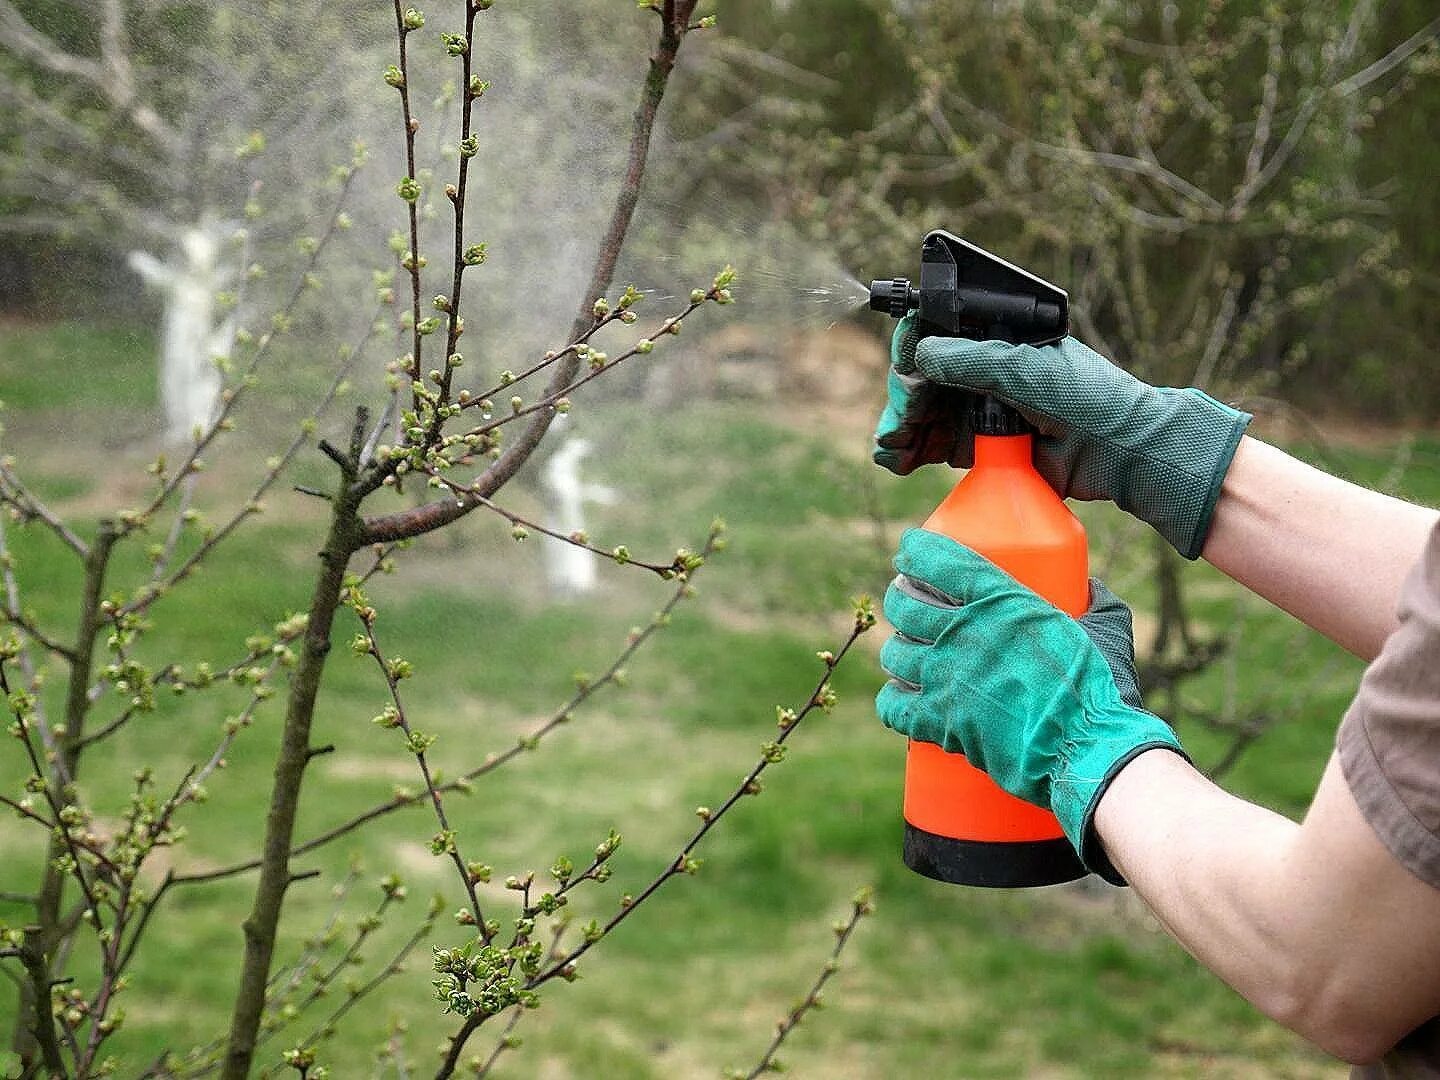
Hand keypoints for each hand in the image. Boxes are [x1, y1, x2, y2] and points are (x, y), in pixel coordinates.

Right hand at [871, 321, 1251, 558]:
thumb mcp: (1029, 370)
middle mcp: (983, 372)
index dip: (914, 346)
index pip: (940, 334)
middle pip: (923, 378)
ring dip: (898, 427)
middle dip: (903, 396)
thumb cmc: (1089, 398)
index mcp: (997, 341)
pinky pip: (932, 446)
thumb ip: (974, 361)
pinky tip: (895, 459)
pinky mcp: (979, 449)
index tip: (904, 363)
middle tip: (900, 418)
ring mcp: (980, 411)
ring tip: (890, 447)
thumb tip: (921, 354)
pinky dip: (909, 452)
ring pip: (922, 413)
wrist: (1123, 453)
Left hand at [876, 528, 1185, 882]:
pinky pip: (892, 705)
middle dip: (899, 601)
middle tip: (908, 606)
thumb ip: (1096, 603)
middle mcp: (963, 633)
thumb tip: (1090, 590)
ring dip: (898, 651)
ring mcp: (946, 678)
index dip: (914, 552)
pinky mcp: (940, 722)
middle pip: (904, 605)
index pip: (936, 559)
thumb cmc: (1098, 690)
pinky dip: (893, 700)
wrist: (1088, 749)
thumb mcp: (1103, 630)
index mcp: (1000, 601)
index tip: (909, 554)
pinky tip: (901, 698)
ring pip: (894, 653)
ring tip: (909, 654)